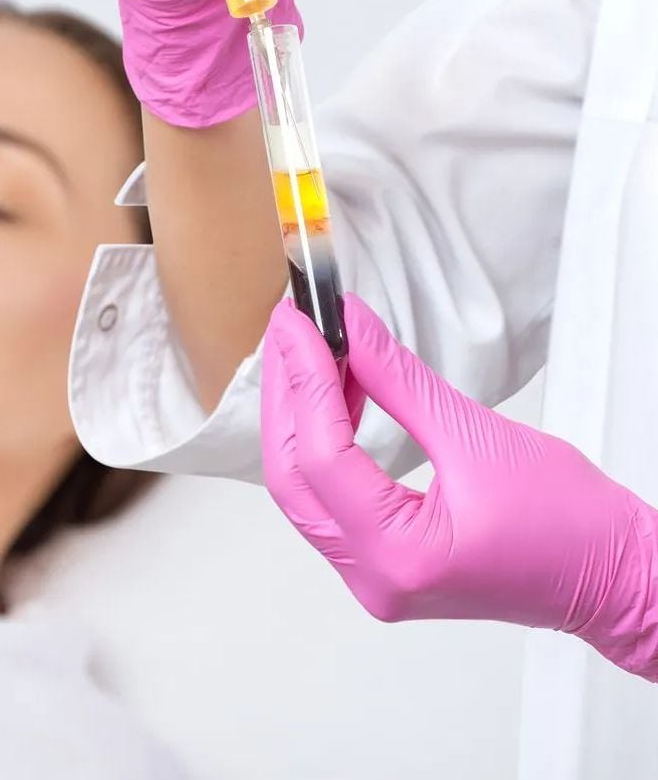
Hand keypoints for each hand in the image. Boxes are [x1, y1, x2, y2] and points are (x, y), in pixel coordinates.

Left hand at [261, 294, 657, 680]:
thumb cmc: (570, 521)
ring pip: (305, 488)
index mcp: (398, 555)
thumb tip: (350, 327)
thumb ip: (399, 379)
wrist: (612, 575)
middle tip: (291, 327)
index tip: (299, 321)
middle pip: (293, 475)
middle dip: (288, 393)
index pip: (320, 455)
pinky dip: (325, 442)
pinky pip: (331, 499)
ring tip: (311, 349)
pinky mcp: (384, 563)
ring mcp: (374, 577)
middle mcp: (373, 577)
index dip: (304, 378)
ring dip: (302, 416)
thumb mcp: (476, 433)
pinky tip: (337, 393)